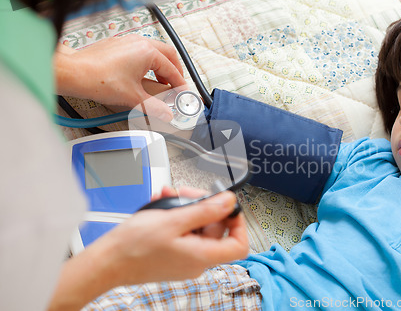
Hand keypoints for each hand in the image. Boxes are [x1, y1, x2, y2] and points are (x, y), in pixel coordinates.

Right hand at [48, 187, 247, 309]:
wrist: (107, 262)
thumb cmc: (133, 246)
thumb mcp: (173, 220)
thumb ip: (205, 210)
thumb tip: (229, 202)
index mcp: (202, 256)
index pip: (239, 244)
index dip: (238, 222)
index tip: (228, 206)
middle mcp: (197, 261)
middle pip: (216, 229)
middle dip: (202, 205)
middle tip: (187, 193)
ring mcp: (185, 259)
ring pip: (197, 227)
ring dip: (185, 207)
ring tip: (170, 196)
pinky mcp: (174, 255)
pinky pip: (183, 232)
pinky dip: (176, 217)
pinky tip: (162, 206)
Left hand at [54, 35, 186, 122]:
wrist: (74, 73)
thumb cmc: (98, 79)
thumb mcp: (133, 97)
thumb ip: (154, 107)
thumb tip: (166, 113)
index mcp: (147, 52)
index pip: (172, 69)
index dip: (179, 83)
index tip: (182, 93)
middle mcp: (139, 43)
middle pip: (168, 54)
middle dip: (174, 70)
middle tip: (176, 85)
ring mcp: (127, 41)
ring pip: (154, 50)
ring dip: (161, 65)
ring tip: (160, 81)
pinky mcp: (117, 45)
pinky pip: (140, 50)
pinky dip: (148, 62)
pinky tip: (142, 75)